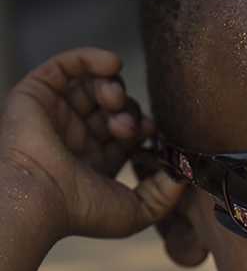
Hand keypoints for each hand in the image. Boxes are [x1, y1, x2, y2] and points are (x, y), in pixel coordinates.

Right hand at [0, 48, 186, 239]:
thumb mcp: (138, 211)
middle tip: (128, 127)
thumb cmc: (83, 212)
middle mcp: (78, 136)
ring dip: (114, 87)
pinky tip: (112, 64)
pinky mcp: (37, 94)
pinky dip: (91, 58)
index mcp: (98, 161)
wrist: (40, 199)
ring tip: (114, 99)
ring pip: (95, 86)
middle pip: (116, 107)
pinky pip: (66, 65)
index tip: (151, 133)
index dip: (144, 126)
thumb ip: (166, 194)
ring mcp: (58, 115)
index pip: (130, 132)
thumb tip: (184, 175)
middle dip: (129, 111)